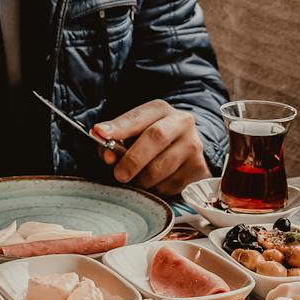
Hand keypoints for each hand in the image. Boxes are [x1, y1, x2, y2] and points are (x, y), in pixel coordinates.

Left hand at [91, 99, 209, 195]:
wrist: (186, 150)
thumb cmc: (151, 142)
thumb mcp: (135, 133)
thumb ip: (117, 141)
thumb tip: (106, 153)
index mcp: (161, 110)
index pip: (138, 117)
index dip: (118, 127)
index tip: (100, 134)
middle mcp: (182, 123)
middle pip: (156, 138)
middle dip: (133, 159)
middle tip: (118, 174)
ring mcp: (194, 146)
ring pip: (162, 168)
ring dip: (143, 179)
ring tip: (137, 179)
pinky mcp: (199, 169)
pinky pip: (171, 185)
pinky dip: (157, 189)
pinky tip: (156, 182)